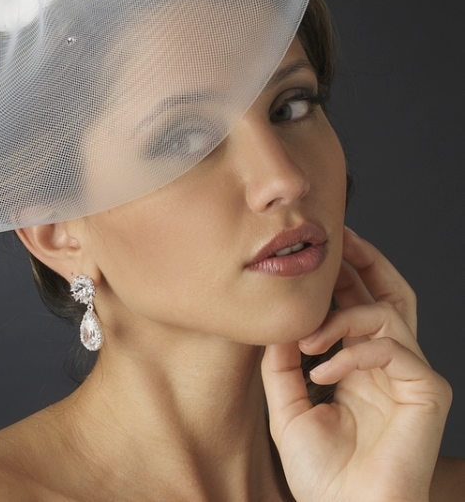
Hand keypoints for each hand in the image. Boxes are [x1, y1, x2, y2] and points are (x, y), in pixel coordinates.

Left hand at [261, 228, 451, 501]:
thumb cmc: (318, 470)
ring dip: (342, 316)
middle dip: (365, 261)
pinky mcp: (429, 392)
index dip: (344, 273)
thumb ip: (282, 358)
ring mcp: (413, 377)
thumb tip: (280, 317)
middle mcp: (390, 365)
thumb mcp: (286, 402)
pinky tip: (322, 371)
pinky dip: (354, 351)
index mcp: (362, 366)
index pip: (361, 304)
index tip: (318, 249)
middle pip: (391, 294)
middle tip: (338, 237)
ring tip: (309, 339)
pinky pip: (394, 347)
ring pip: (388, 313)